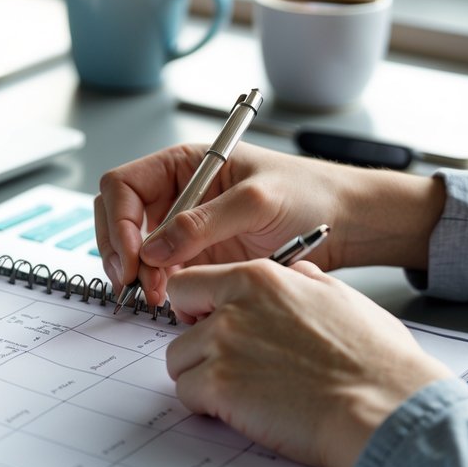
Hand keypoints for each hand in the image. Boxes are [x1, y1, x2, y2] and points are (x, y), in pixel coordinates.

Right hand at [94, 143, 444, 305]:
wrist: (348, 223)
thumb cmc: (310, 193)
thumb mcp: (256, 201)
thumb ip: (203, 222)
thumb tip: (154, 249)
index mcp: (182, 164)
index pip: (123, 186)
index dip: (119, 221)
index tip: (132, 257)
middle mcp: (177, 194)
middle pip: (119, 218)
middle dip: (119, 250)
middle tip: (132, 282)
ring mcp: (185, 228)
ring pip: (135, 250)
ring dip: (136, 273)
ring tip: (156, 296)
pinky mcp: (198, 258)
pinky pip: (162, 273)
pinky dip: (158, 288)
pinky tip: (171, 301)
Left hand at [165, 260, 451, 466]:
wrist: (385, 406)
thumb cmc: (374, 360)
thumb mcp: (340, 295)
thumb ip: (301, 280)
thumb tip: (291, 274)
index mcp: (259, 278)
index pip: (190, 283)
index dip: (197, 307)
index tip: (207, 323)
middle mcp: (233, 307)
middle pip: (179, 325)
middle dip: (197, 345)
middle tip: (227, 364)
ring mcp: (222, 346)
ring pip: (179, 362)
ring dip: (202, 378)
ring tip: (243, 391)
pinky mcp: (219, 387)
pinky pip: (187, 394)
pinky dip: (207, 406)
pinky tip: (243, 409)